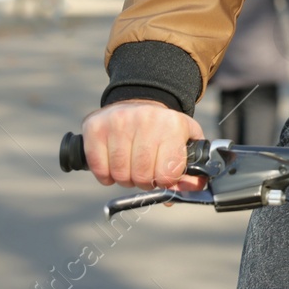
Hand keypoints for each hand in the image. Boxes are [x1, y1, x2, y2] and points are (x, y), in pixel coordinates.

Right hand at [82, 100, 207, 192]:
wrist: (140, 101)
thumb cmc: (164, 128)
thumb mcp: (187, 142)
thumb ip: (193, 169)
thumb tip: (191, 188)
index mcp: (172, 124)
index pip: (167, 174)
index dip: (165, 181)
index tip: (163, 175)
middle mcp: (145, 119)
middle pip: (141, 176)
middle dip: (144, 182)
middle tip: (145, 172)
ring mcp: (118, 121)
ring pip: (119, 174)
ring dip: (125, 179)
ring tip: (131, 166)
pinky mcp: (95, 126)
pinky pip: (98, 168)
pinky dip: (105, 175)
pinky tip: (113, 165)